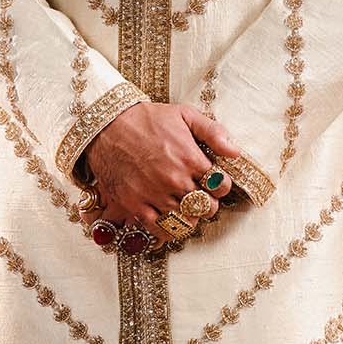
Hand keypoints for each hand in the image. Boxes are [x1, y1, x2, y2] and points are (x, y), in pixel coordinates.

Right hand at [84, 103, 240, 247]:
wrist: (106, 125)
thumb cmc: (147, 118)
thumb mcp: (184, 114)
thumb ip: (213, 132)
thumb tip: (236, 152)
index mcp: (190, 158)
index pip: (221, 185)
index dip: (221, 185)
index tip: (214, 182)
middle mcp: (174, 179)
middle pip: (206, 207)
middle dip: (208, 203)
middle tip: (201, 196)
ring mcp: (154, 194)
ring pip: (185, 220)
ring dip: (189, 216)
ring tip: (185, 206)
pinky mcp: (135, 204)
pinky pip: (159, 228)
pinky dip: (168, 228)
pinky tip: (169, 219)